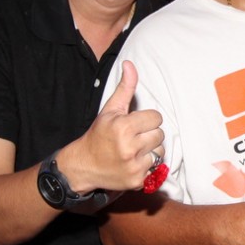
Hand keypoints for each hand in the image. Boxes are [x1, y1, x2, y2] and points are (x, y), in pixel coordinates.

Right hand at [63, 60, 164, 192]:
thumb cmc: (99, 135)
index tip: (134, 124)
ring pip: (160, 151)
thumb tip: (130, 64)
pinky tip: (133, 162)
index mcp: (123, 127)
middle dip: (149, 134)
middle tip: (134, 137)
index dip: (146, 120)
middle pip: (160, 134)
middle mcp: (129, 147)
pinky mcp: (137, 180)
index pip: (156, 117)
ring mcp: (134, 165)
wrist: (83, 166)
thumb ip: (125, 87)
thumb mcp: (110, 110)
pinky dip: (147, 165)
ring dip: (150, 150)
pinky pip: (155, 167)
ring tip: (135, 150)